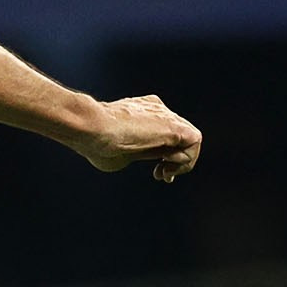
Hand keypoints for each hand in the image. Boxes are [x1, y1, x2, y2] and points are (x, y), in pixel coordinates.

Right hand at [68, 95, 202, 181]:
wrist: (92, 128)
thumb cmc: (97, 143)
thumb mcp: (120, 153)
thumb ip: (133, 152)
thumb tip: (130, 156)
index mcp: (143, 115)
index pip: (168, 137)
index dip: (168, 158)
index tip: (158, 174)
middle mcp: (157, 111)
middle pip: (182, 138)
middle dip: (176, 162)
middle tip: (160, 175)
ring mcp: (165, 115)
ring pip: (190, 139)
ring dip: (182, 163)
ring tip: (163, 172)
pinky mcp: (173, 125)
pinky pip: (193, 141)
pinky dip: (185, 159)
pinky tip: (166, 164)